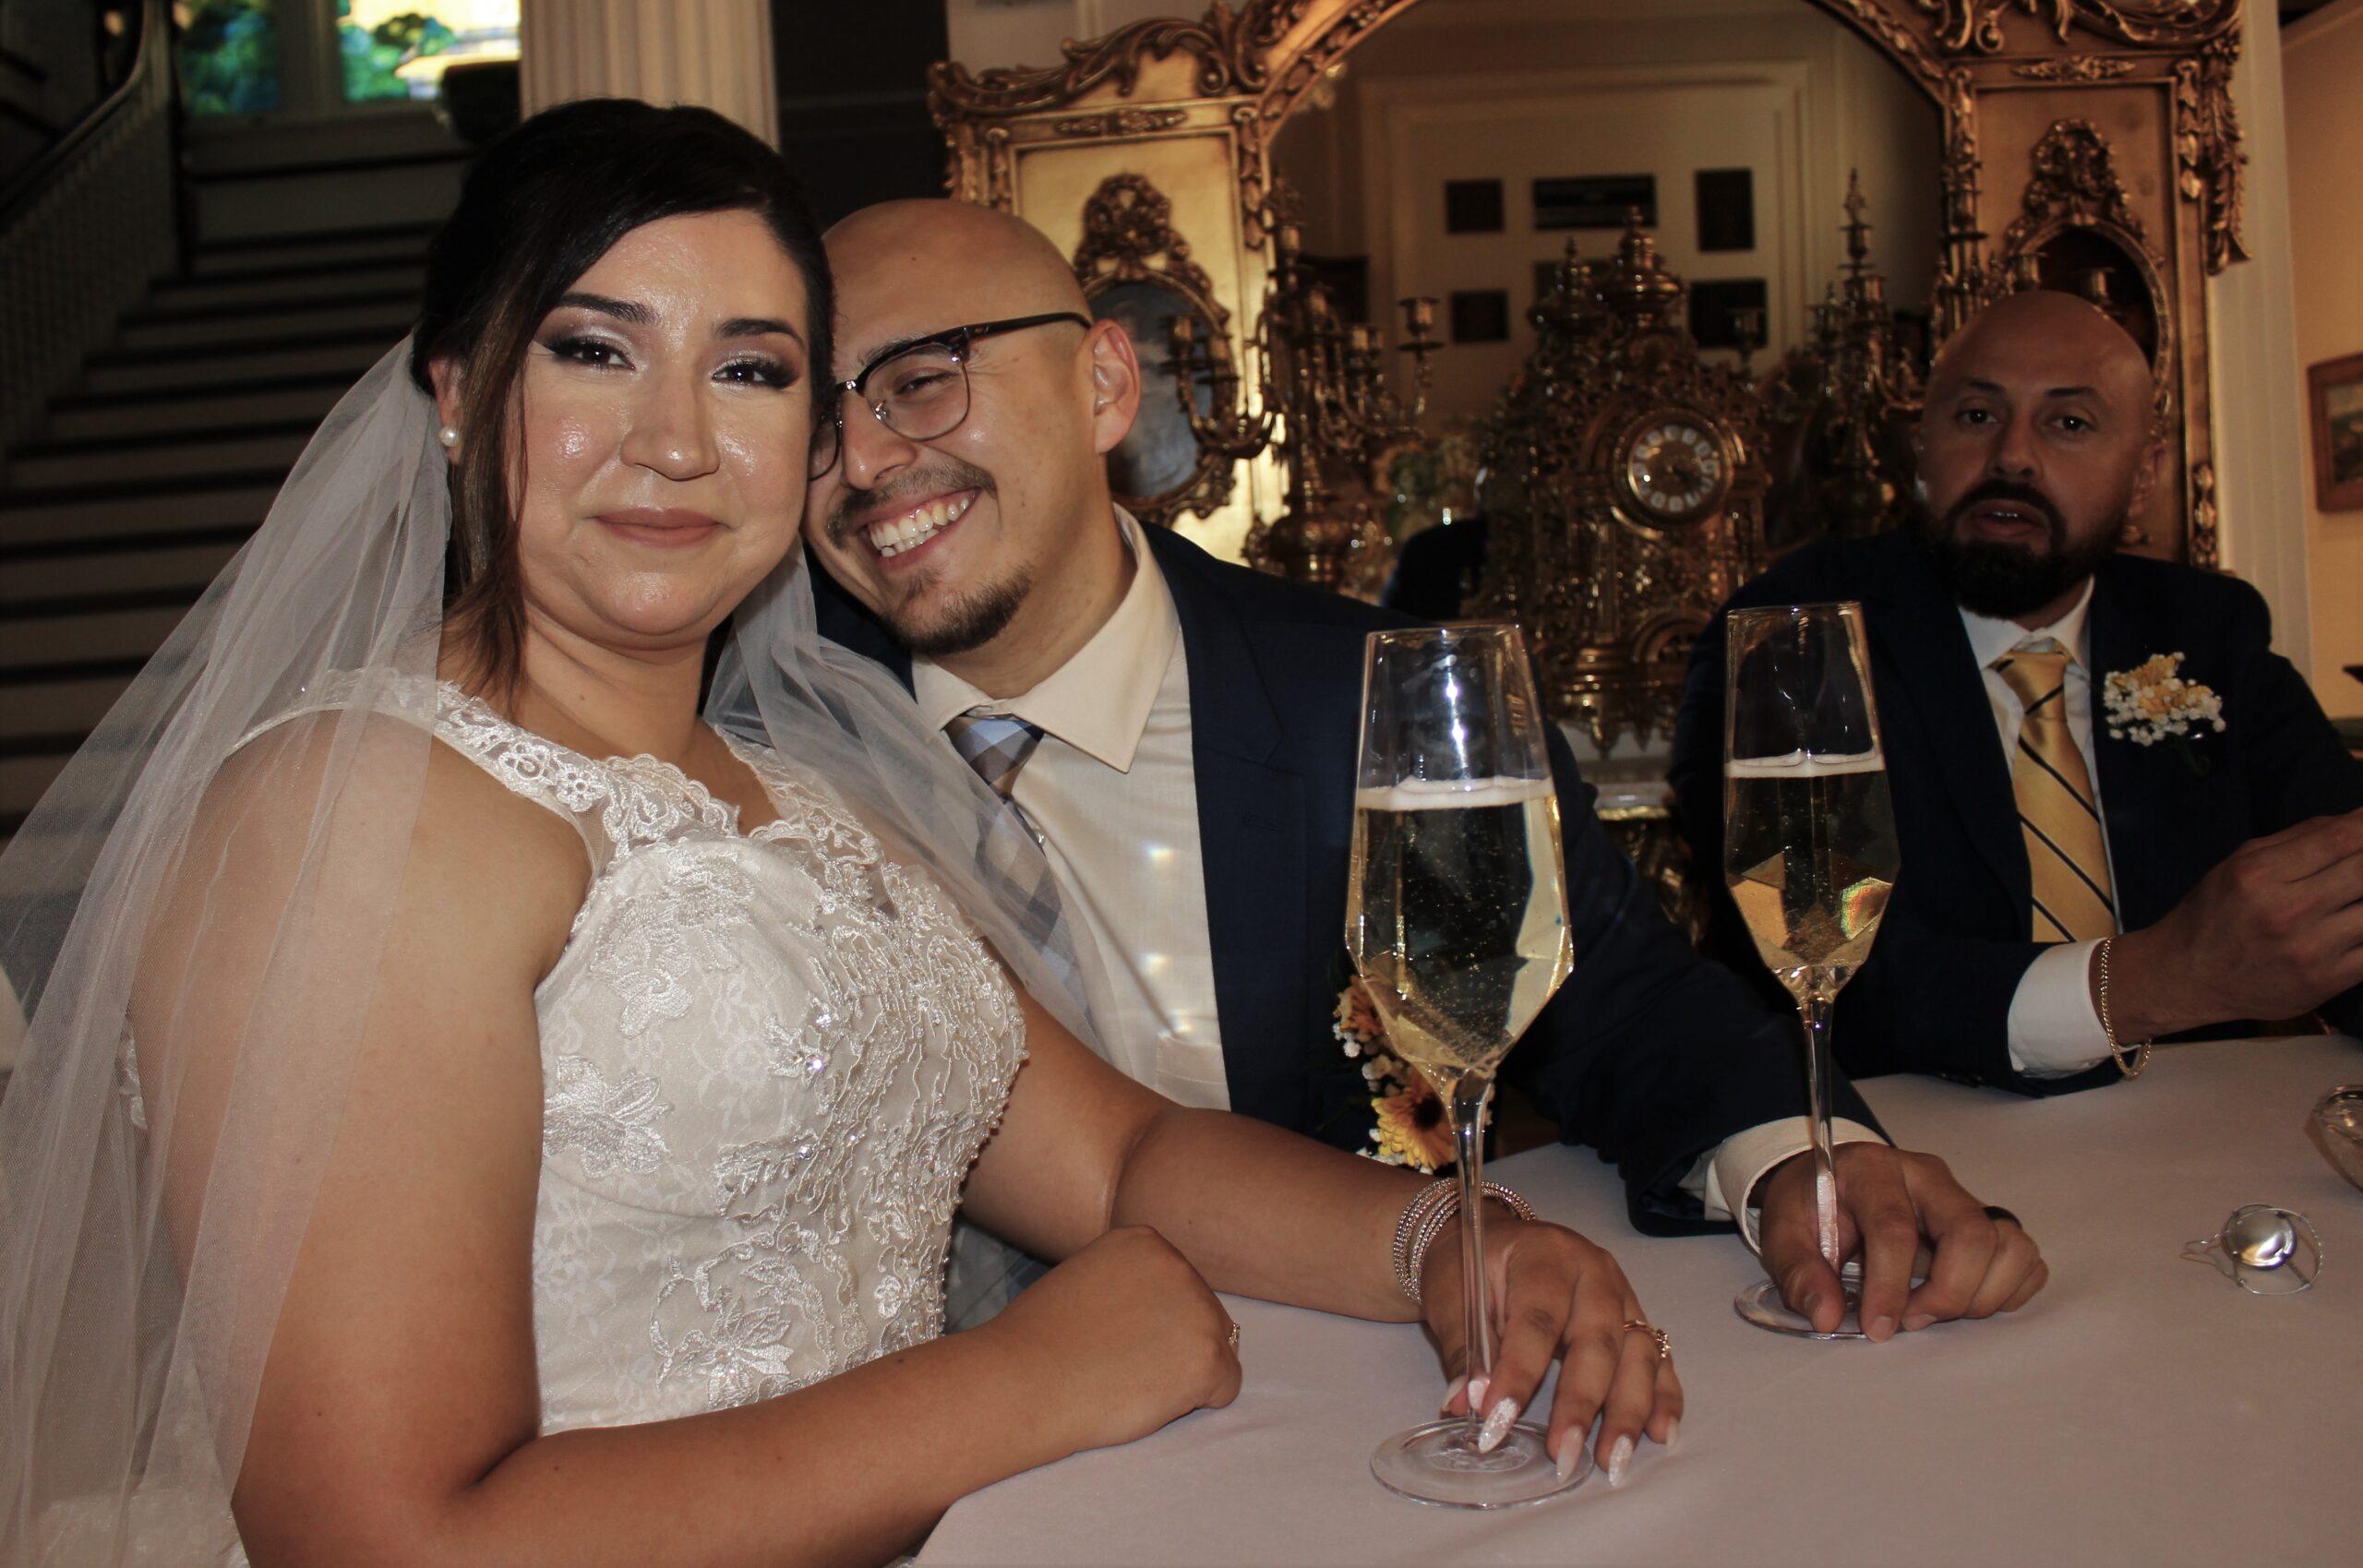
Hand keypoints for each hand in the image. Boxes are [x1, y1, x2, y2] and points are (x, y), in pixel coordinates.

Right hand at [987, 1224, 1240, 1455]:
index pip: (1177, 1290)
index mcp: (1145, 1242)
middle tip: (1117, 1365)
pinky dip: (1195, 1404)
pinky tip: (1147, 1397)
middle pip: (1203, 1317)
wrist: (1021, 1383)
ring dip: (1181, 1374)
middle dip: (1171, 1348)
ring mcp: (1198, 1309)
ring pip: (1216, 1352)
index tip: (1108, 1339)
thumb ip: (1130, 1285)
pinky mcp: (1208, 1356)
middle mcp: (1178, 1264)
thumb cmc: (1038, 1344)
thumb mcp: (1086, 1281)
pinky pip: (1226, 1389)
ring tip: (1128, 1379)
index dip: (1148, 1326)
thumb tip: (1162, 1311)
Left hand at [1421, 1213, 1680, 1485]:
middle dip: (1581, 1404)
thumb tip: (1466, 1404)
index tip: (1497, 1420)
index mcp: (1544, 1256)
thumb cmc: (1472, 1266)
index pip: (1536, 1320)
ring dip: (1628, 1411)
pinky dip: (1664, 1398)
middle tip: (1562, 1455)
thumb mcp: (1451, 1295)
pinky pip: (1658, 1359)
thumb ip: (1464, 1349)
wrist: (1497, 1240)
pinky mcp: (1635, 1319)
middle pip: (1598, 1340)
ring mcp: (1622, 1294)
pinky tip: (1661, 1434)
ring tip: (1614, 1461)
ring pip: (1638, 1353)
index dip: (1518, 1373)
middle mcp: (1593, 1272)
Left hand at [1757, 1143, 2047, 1340]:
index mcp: (1872, 1171)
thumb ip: (1799, 1274)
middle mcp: (1927, 1178)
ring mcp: (1963, 1197)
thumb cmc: (1809, 1206)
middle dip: (1948, 1293)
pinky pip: (2024, 1258)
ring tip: (1937, 1310)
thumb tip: (1827, 1318)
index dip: (1889, 1286)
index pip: (1895, 1228)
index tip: (1877, 1327)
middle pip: (1971, 1233)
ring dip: (1984, 1294)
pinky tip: (1963, 1300)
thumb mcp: (1782, 1233)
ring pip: (2011, 1245)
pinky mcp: (1986, 1221)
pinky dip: (2006, 1291)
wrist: (1829, 1181)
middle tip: (1912, 1320)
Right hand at [2111, 807, 2362, 1039]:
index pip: (2337, 838)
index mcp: (2260, 875)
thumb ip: (2297, 839)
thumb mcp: (2238, 864)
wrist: (2187, 979)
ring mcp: (2310, 949)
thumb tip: (2355, 819)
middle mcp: (2286, 910)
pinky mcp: (2326, 980)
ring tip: (2359, 891)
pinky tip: (2360, 918)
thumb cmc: (2213, 915)